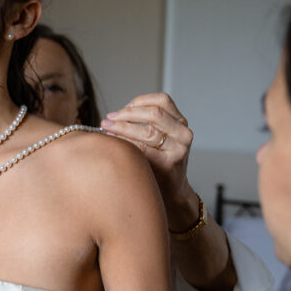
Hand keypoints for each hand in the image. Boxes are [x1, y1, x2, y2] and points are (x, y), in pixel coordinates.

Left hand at [100, 93, 192, 213]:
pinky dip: (127, 144)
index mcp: (180, 122)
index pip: (162, 101)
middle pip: (154, 114)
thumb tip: (115, 114)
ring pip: (148, 131)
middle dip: (127, 114)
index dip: (140, 100)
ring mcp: (178, 149)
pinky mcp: (169, 164)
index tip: (123, 107)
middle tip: (108, 118)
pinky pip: (144, 150)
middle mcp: (183, 133)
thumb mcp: (161, 137)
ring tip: (107, 129)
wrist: (171, 190)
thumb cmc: (159, 161)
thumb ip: (147, 123)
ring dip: (123, 128)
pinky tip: (116, 145)